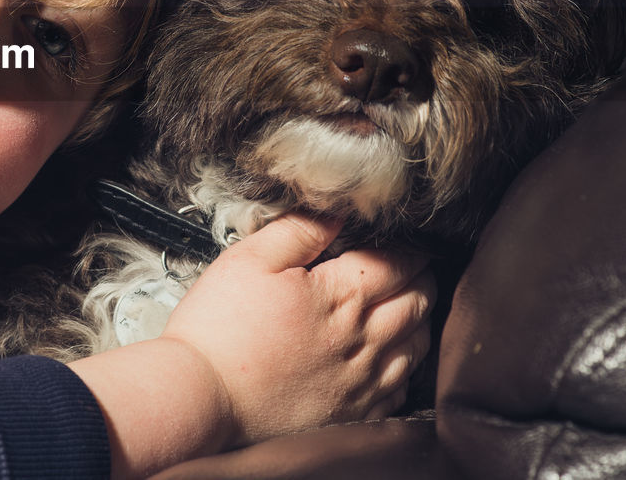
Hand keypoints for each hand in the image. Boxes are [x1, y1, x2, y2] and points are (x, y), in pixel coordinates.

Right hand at [68, 214, 434, 477]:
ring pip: (416, 346)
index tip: (406, 241)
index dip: (408, 248)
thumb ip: (297, 230)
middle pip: (417, 303)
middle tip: (417, 268)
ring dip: (420, 320)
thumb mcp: (249, 259)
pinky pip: (400, 389)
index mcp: (342, 297)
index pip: (398, 264)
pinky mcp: (352, 413)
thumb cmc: (220, 328)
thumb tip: (334, 212)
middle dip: (422, 279)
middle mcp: (363, 340)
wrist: (203, 396)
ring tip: (412, 306)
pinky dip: (407, 366)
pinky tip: (394, 358)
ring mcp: (361, 382)